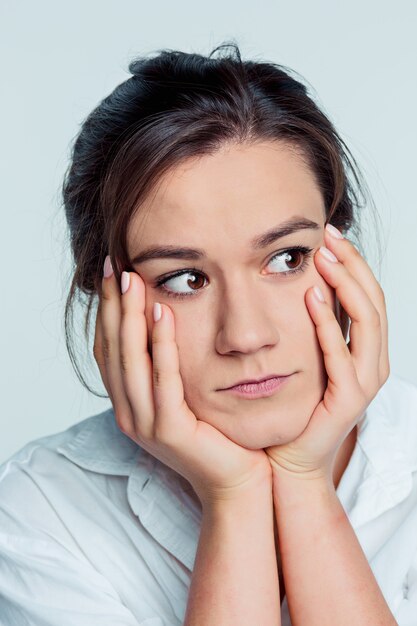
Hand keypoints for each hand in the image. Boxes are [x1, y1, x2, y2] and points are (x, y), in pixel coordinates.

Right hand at [94, 259, 271, 507]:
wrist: (238, 480)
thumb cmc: (217, 432)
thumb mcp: (186, 392)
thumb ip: (169, 363)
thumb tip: (167, 316)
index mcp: (129, 402)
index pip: (108, 348)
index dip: (107, 310)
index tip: (113, 272)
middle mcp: (128, 412)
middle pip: (112, 349)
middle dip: (113, 305)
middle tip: (115, 265)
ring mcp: (145, 423)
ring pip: (130, 361)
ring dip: (130, 318)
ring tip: (133, 280)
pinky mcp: (169, 430)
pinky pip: (163, 380)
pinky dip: (161, 346)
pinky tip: (164, 315)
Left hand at [265, 224, 389, 480]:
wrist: (290, 457)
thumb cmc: (297, 406)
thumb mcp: (310, 357)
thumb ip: (316, 326)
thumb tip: (304, 283)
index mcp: (366, 351)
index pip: (369, 296)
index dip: (352, 263)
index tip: (328, 235)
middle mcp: (372, 363)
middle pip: (373, 301)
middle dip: (352, 265)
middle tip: (328, 236)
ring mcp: (364, 382)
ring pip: (366, 322)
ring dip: (345, 285)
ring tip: (323, 258)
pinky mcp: (348, 399)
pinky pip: (341, 354)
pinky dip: (328, 323)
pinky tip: (312, 298)